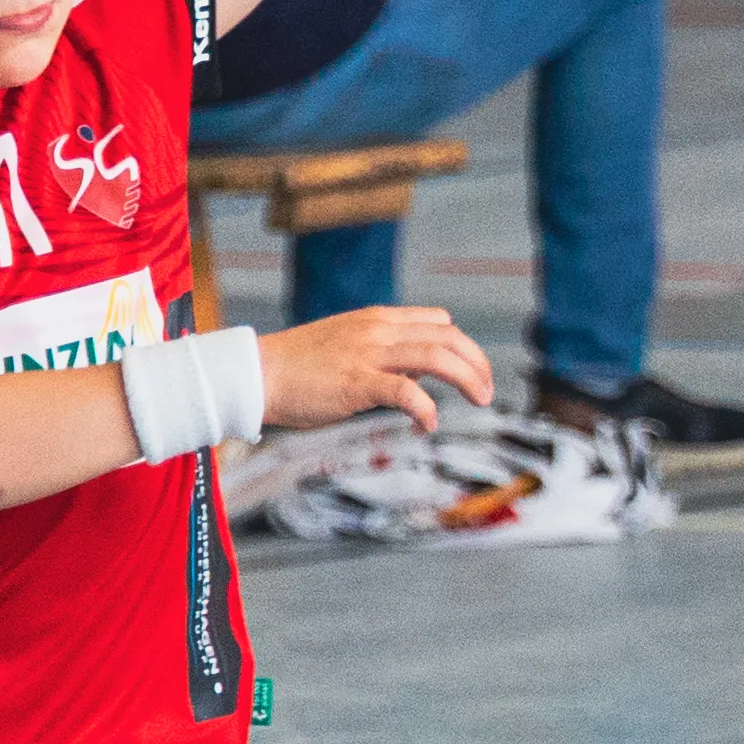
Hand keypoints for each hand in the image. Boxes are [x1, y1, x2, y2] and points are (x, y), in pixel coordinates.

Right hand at [259, 305, 495, 435]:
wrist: (256, 373)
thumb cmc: (299, 366)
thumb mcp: (348, 345)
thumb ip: (385, 352)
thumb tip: (419, 373)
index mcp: (378, 319)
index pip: (438, 321)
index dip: (463, 346)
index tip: (472, 370)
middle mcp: (378, 330)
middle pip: (448, 337)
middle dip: (477, 363)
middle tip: (487, 390)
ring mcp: (368, 354)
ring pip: (437, 357)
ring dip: (467, 379)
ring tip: (480, 400)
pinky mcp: (356, 382)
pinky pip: (406, 391)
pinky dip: (427, 409)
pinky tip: (429, 424)